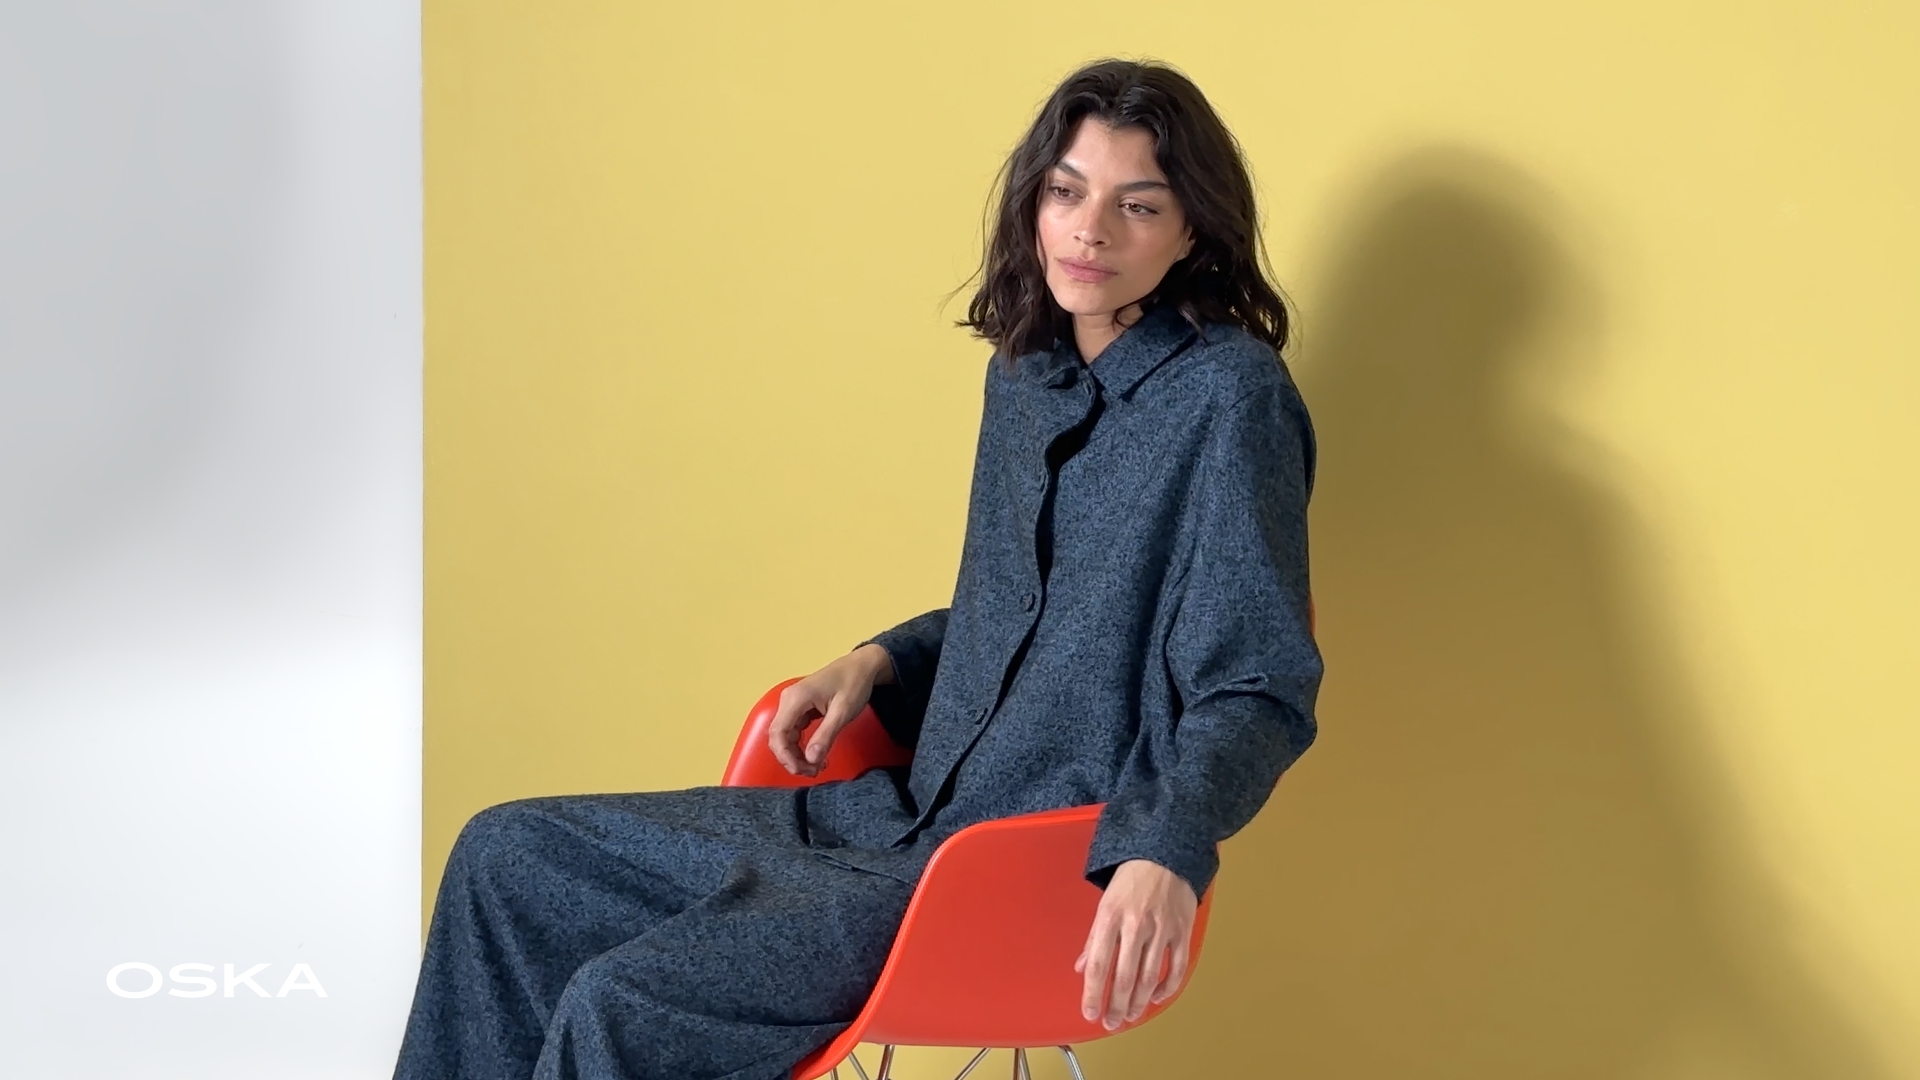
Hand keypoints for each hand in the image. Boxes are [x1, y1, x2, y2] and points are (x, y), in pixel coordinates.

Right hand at [766, 644, 893, 776]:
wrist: (862, 665)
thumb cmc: (854, 684)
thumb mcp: (843, 712)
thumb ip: (826, 735)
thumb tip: (810, 760)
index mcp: (795, 699)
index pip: (778, 733)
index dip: (785, 756)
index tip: (801, 771)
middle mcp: (789, 701)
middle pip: (779, 737)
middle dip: (792, 758)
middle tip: (813, 772)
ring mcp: (793, 704)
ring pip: (785, 736)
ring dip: (796, 754)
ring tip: (817, 766)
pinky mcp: (800, 708)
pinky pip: (793, 731)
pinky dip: (801, 746)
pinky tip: (816, 754)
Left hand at [1074, 859, 1197, 1029]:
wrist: (1166, 853)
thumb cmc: (1132, 877)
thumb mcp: (1105, 902)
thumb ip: (1094, 937)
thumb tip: (1081, 966)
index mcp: (1110, 917)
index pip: (1097, 964)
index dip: (1092, 993)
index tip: (1089, 1012)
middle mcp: (1136, 926)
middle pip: (1123, 977)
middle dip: (1116, 1006)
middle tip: (1111, 1023)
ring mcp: (1161, 929)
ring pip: (1149, 977)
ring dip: (1139, 1002)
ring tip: (1130, 1016)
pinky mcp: (1182, 931)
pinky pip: (1176, 967)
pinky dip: (1166, 987)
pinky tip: (1155, 997)